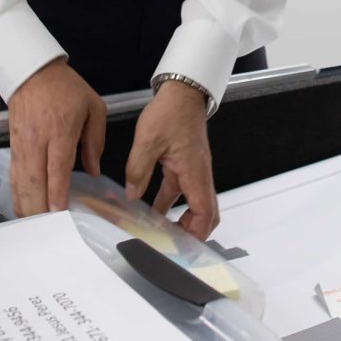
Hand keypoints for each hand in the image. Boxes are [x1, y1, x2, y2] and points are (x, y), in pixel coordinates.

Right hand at [7, 58, 106, 216]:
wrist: (32, 72)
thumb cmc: (66, 88)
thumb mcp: (93, 106)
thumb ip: (96, 140)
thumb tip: (94, 171)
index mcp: (61, 128)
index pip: (57, 166)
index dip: (57, 192)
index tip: (60, 213)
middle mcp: (38, 139)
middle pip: (35, 181)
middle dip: (40, 208)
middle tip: (49, 229)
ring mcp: (22, 144)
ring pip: (21, 182)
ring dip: (27, 206)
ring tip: (37, 227)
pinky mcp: (12, 147)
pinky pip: (14, 177)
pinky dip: (17, 196)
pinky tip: (24, 210)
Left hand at [124, 81, 218, 240]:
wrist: (182, 92)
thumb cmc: (172, 111)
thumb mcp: (147, 141)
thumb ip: (138, 171)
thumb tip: (132, 195)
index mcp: (194, 172)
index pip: (205, 213)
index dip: (196, 234)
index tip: (182, 247)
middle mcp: (199, 173)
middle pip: (207, 213)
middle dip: (194, 233)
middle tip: (175, 245)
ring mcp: (194, 169)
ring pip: (196, 203)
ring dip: (182, 219)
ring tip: (161, 232)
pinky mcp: (187, 164)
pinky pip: (183, 190)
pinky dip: (172, 203)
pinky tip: (154, 208)